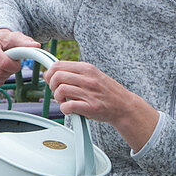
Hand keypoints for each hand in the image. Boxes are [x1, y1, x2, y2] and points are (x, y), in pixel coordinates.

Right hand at [0, 29, 40, 87]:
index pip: (4, 64)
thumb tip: (37, 45)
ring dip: (4, 76)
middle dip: (10, 71)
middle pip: (0, 73)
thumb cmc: (7, 41)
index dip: (14, 66)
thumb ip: (26, 43)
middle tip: (10, 64)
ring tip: (3, 67)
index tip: (17, 61)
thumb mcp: (17, 39)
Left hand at [44, 61, 159, 151]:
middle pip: (57, 76)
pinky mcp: (91, 107)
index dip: (50, 73)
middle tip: (58, 92)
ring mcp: (90, 93)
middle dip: (52, 86)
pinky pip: (68, 105)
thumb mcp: (94, 75)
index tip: (51, 81)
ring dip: (57, 98)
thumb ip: (76, 73)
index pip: (58, 65)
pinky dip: (64, 109)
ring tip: (64, 101)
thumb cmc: (108, 92)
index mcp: (88, 69)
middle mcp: (88, 79)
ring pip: (61, 90)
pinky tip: (69, 109)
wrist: (125, 106)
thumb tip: (53, 73)